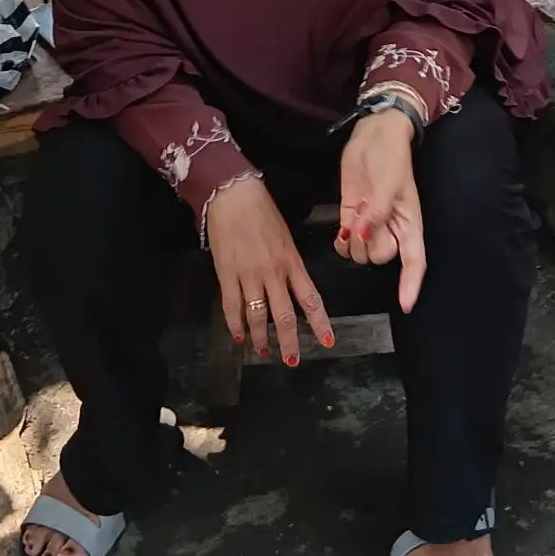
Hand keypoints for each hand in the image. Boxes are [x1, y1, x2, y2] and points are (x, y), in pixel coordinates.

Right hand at [208, 176, 331, 364]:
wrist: (233, 194)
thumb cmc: (262, 211)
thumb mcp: (285, 237)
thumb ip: (289, 263)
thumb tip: (290, 285)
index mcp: (292, 262)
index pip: (310, 298)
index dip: (320, 323)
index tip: (327, 342)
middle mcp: (274, 273)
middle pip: (284, 315)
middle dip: (289, 342)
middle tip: (291, 361)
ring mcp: (249, 275)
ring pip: (258, 316)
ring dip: (261, 337)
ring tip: (263, 350)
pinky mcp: (227, 273)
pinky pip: (231, 305)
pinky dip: (234, 324)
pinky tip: (238, 335)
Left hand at [337, 109, 427, 312]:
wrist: (374, 134)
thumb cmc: (391, 157)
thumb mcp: (389, 183)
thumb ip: (378, 212)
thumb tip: (364, 234)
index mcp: (410, 224)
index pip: (414, 262)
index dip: (411, 284)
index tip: (406, 305)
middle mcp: (392, 229)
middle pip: (381, 257)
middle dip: (369, 244)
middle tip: (367, 216)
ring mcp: (371, 225)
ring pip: (361, 253)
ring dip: (352, 241)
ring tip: (356, 214)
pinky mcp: (352, 217)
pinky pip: (346, 244)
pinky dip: (340, 243)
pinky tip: (340, 230)